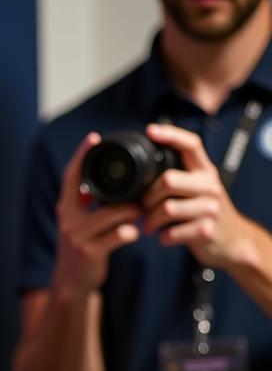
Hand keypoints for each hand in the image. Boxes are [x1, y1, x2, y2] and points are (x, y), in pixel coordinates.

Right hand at [53, 133, 140, 297]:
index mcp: (65, 209)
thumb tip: (105, 181)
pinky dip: (131, 232)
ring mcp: (78, 237)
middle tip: (142, 191)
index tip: (94, 137)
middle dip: (125, 193)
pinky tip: (133, 234)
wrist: (71, 282)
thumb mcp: (77, 223)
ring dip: (133, 211)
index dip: (81, 155)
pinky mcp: (90, 252)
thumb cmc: (81, 249)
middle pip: (101, 193)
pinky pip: (120, 234)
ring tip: (140, 212)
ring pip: (115, 213)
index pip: (71, 176)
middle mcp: (68, 220)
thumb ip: (86, 204)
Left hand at [141, 122, 261, 270]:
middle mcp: (210, 185)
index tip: (150, 131)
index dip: (170, 135)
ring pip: (166, 208)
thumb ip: (177, 178)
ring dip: (151, 220)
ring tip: (151, 225)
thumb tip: (140, 172)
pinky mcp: (206, 230)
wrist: (231, 240)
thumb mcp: (196, 189)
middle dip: (148, 197)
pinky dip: (162, 237)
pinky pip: (171, 233)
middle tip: (144, 208)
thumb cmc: (202, 213)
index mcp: (205, 171)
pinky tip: (164, 237)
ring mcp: (210, 208)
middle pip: (167, 180)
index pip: (191, 144)